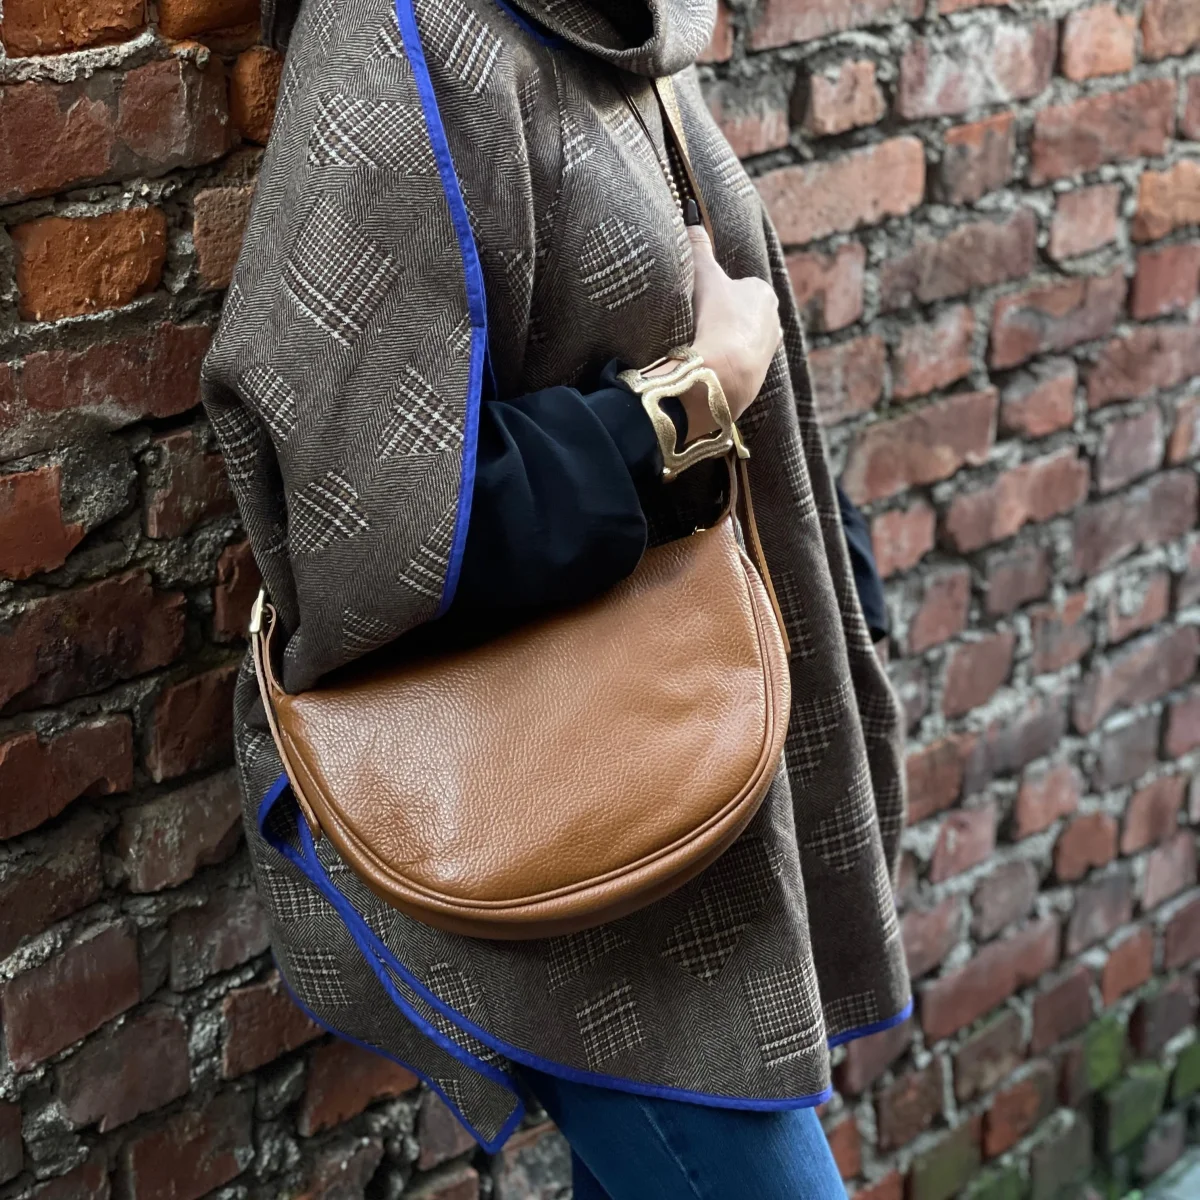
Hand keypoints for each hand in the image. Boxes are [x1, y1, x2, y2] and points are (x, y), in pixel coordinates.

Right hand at [676, 223, 782, 439]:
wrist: (725, 373)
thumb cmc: (719, 320)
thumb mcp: (705, 277)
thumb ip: (698, 248)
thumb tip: (691, 218)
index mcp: (765, 293)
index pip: (740, 286)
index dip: (717, 294)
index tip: (700, 304)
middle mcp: (773, 321)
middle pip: (742, 315)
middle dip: (724, 319)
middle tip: (700, 325)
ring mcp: (768, 351)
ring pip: (742, 340)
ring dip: (725, 343)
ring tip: (704, 347)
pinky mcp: (758, 377)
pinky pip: (738, 365)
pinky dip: (725, 364)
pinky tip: (710, 366)